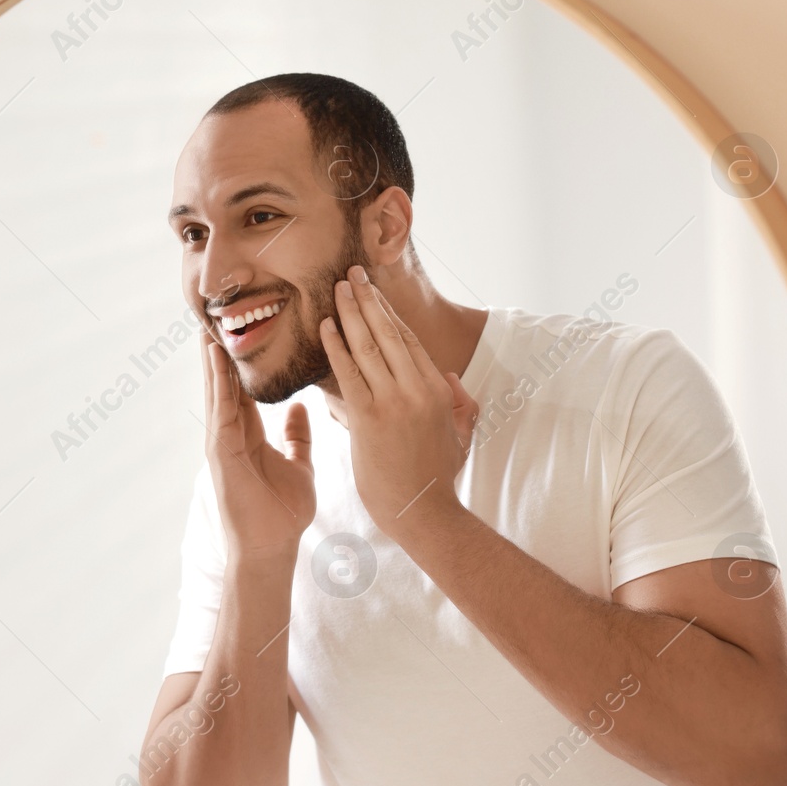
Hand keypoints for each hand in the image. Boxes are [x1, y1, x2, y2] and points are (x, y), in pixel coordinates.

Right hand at [199, 331, 316, 561]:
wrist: (272, 548)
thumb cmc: (284, 513)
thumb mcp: (298, 465)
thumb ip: (296, 436)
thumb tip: (298, 408)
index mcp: (248, 434)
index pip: (242, 388)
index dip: (240, 360)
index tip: (241, 330)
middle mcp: (230, 434)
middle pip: (223, 383)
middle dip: (220, 352)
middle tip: (216, 315)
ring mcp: (221, 442)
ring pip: (216, 390)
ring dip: (212, 358)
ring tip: (209, 324)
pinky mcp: (221, 452)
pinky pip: (221, 408)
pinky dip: (219, 382)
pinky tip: (218, 357)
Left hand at [318, 267, 478, 540]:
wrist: (421, 512)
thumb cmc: (437, 476)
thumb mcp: (461, 434)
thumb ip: (461, 403)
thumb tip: (451, 376)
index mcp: (438, 389)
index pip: (408, 340)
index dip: (388, 312)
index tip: (374, 292)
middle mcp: (415, 389)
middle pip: (387, 333)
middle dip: (368, 299)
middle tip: (351, 273)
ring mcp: (391, 401)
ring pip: (367, 345)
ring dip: (350, 312)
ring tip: (336, 288)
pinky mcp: (367, 417)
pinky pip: (347, 372)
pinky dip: (335, 346)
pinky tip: (325, 325)